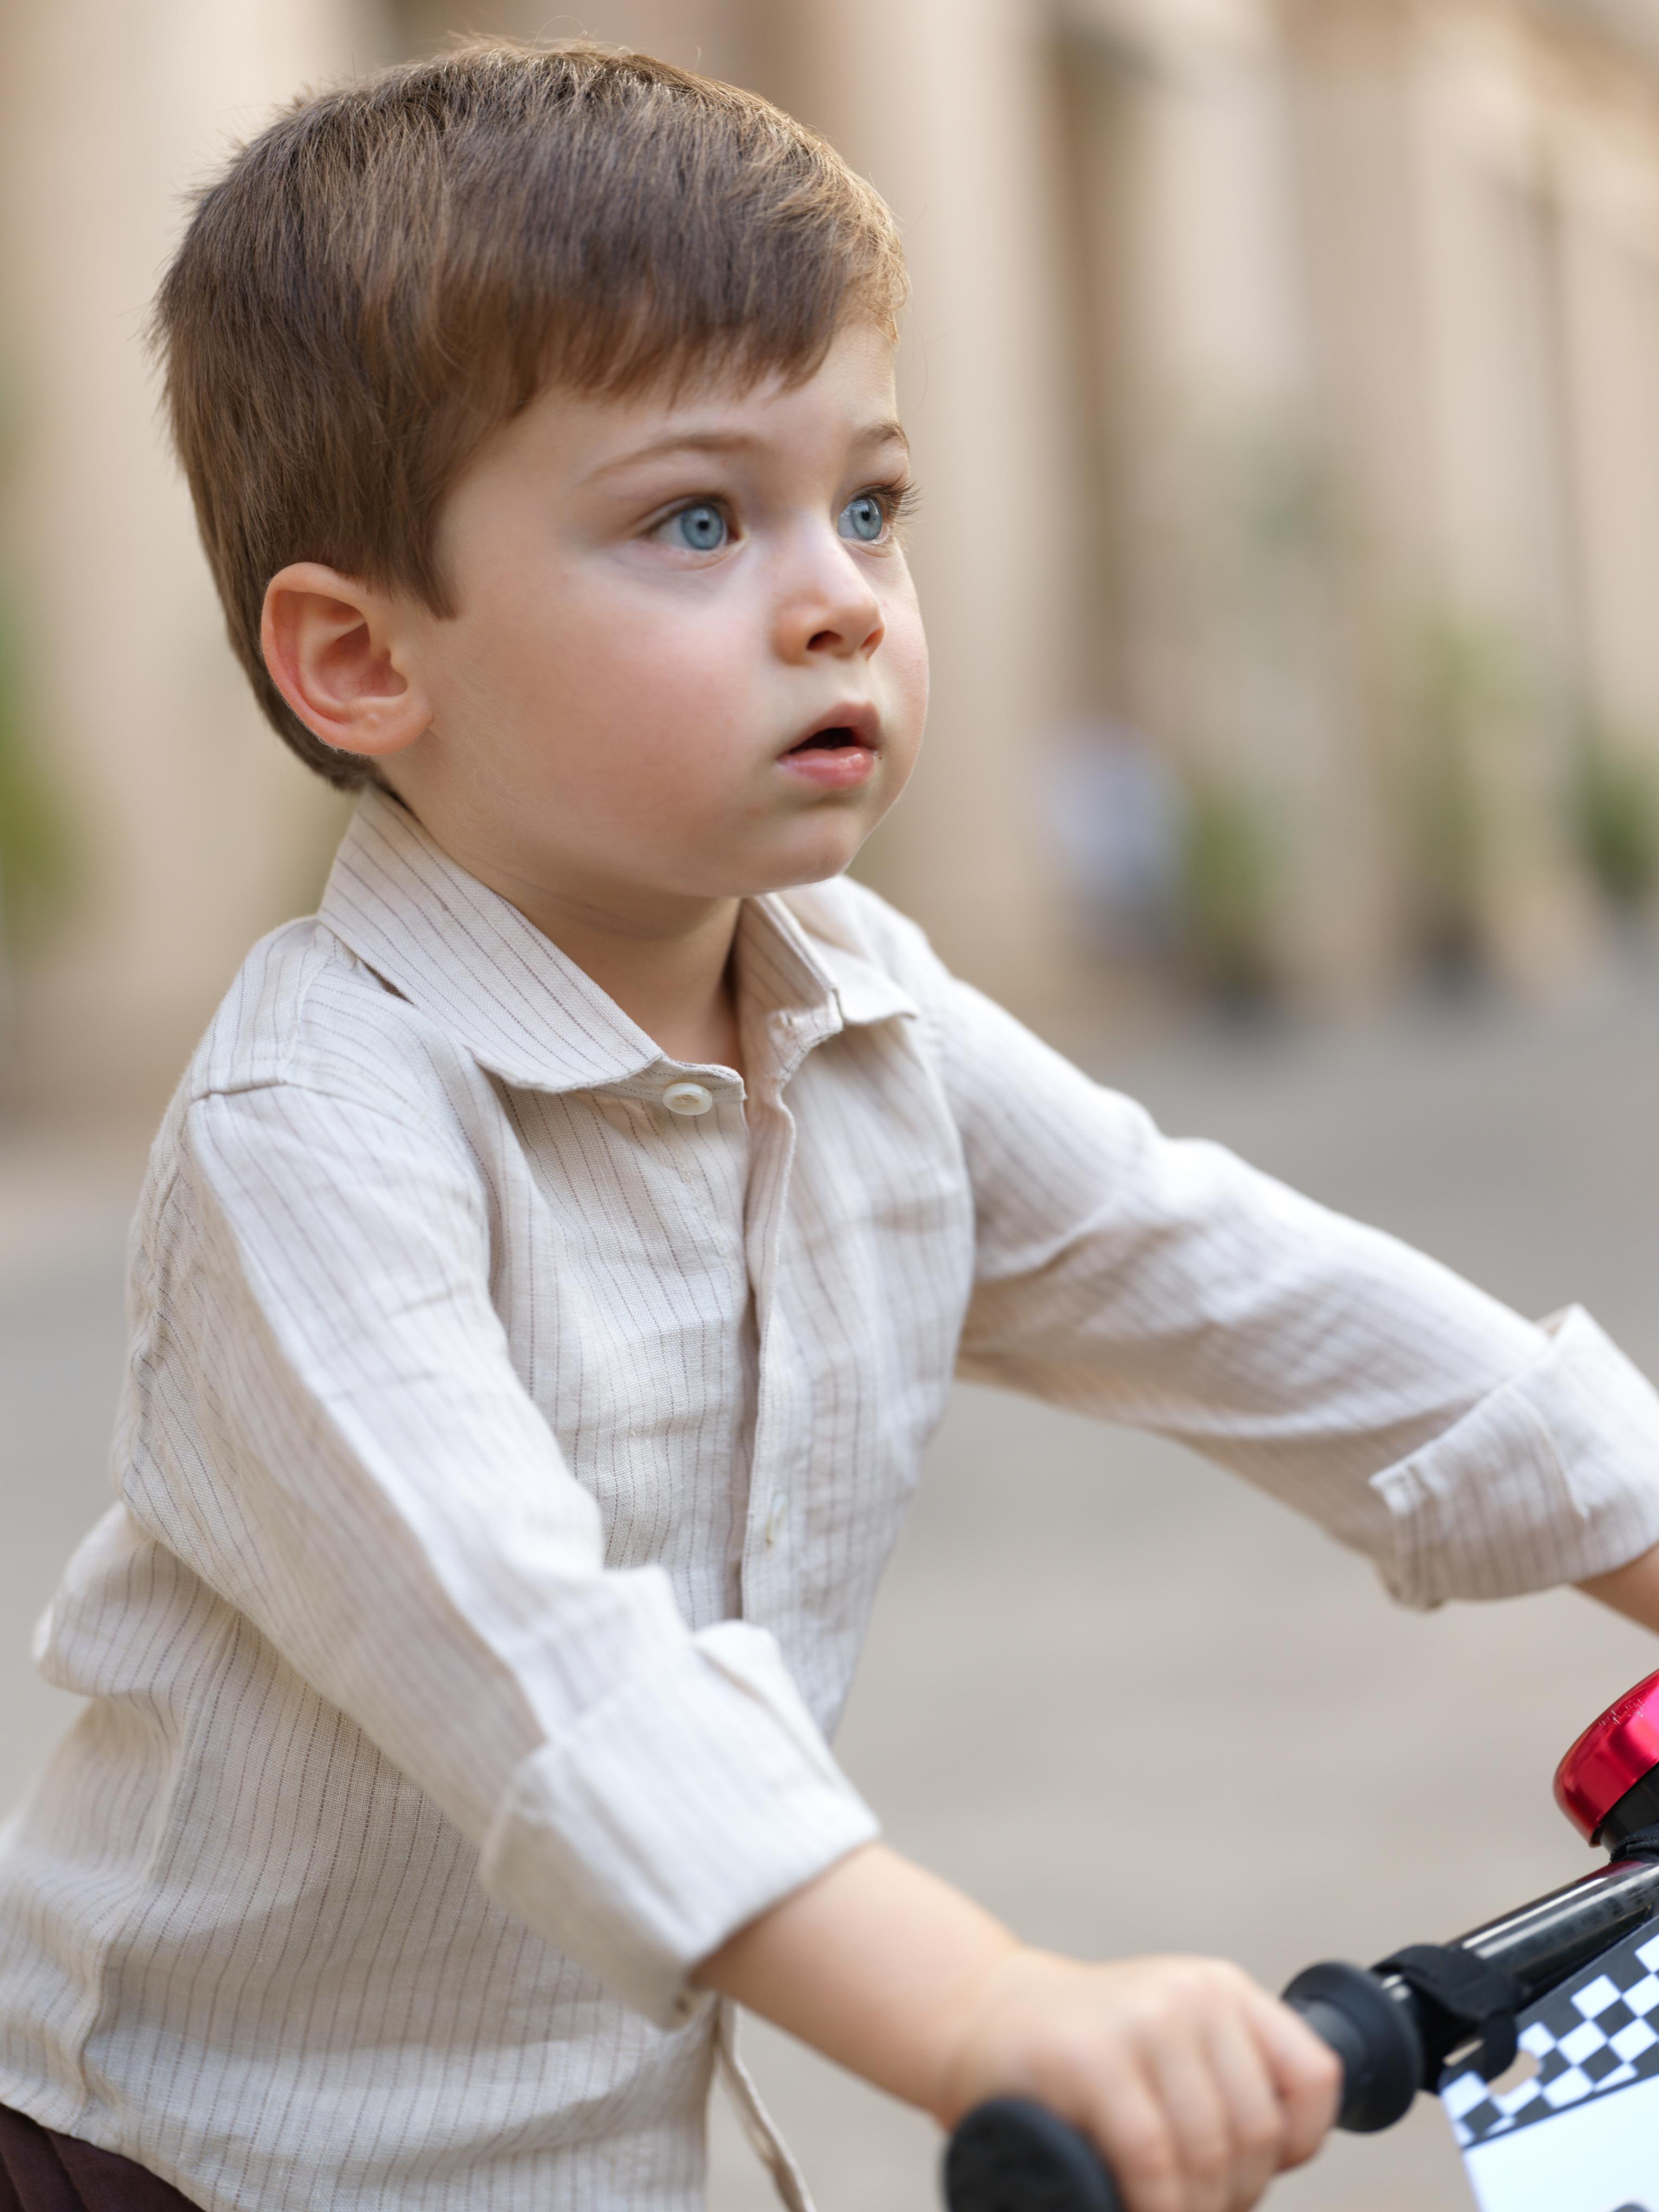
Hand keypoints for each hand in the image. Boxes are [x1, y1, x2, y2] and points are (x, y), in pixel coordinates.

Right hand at [939, 1948, 1340, 2211]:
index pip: (1314, 2079)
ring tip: (1157, 2211)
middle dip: (1231, 2199)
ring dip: (1190, 2211)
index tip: (1249, 2178)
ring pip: (1209, 2154)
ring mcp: (1139, 2020)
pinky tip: (1132, 2209)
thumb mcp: (1166, 2041)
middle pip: (1256, 2133)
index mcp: (1221, 1989)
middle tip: (1186, 2210)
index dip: (1296, 2149)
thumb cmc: (1079, 2055)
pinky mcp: (1089, 2058)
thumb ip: (1220, 2080)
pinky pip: (1152, 2158)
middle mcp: (1189, 1994)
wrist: (977, 2017)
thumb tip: (1270, 2170)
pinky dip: (1153, 2207)